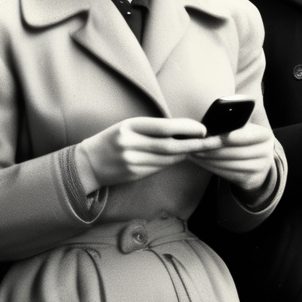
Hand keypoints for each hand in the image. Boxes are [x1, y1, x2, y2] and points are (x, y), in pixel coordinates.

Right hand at [76, 116, 207, 190]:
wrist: (88, 162)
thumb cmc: (111, 140)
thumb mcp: (127, 127)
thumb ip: (151, 128)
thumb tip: (181, 130)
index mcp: (129, 127)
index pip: (164, 127)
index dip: (186, 128)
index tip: (203, 129)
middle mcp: (131, 144)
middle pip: (170, 146)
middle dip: (193, 144)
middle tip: (212, 142)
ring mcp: (132, 161)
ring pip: (167, 159)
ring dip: (185, 153)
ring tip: (200, 148)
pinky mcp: (134, 174)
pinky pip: (159, 167)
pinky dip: (172, 161)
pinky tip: (180, 156)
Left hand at [188, 118, 277, 191]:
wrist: (259, 165)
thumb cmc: (244, 142)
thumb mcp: (246, 130)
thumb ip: (234, 123)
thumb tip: (211, 119)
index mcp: (265, 135)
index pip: (247, 135)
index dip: (229, 136)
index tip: (209, 136)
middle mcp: (265, 152)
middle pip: (232, 151)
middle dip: (209, 148)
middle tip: (191, 144)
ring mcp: (259, 168)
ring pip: (227, 163)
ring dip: (206, 158)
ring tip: (191, 152)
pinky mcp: (251, 180)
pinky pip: (226, 174)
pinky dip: (210, 167)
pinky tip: (199, 161)